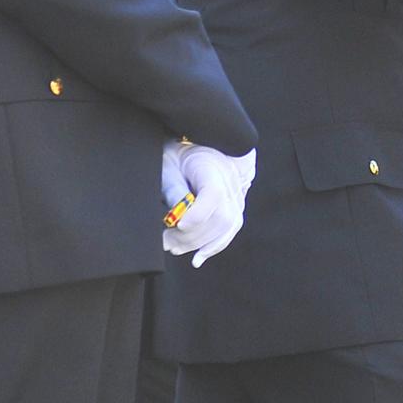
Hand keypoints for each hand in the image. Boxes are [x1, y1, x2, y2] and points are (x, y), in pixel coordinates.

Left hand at [161, 141, 256, 266]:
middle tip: (166, 241)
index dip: (198, 214)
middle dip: (192, 235)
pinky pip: (230, 230)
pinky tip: (198, 258)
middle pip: (221, 216)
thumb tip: (177, 216)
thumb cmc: (180, 154)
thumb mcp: (169, 163)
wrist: (204, 145)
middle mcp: (230, 182)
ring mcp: (237, 195)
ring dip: (199, 244)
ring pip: (227, 227)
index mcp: (212, 167)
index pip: (213, 194)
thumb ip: (173, 187)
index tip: (178, 225)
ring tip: (175, 247)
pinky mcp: (236, 207)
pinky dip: (214, 246)